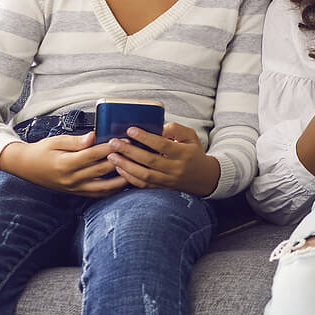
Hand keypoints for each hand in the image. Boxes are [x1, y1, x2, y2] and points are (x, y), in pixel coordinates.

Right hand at [0, 132, 125, 196]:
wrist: (26, 167)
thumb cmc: (42, 151)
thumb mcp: (55, 141)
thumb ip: (75, 140)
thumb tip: (93, 136)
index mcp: (65, 164)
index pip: (92, 155)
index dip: (109, 148)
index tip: (123, 140)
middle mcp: (71, 179)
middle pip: (101, 170)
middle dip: (120, 160)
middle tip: (135, 152)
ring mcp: (74, 188)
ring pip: (103, 187)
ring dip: (121, 179)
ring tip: (136, 169)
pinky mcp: (77, 193)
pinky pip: (98, 194)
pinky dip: (112, 190)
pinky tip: (125, 182)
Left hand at [106, 122, 220, 196]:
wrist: (203, 177)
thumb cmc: (193, 153)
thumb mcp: (191, 137)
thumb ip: (175, 129)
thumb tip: (158, 127)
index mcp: (184, 154)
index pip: (162, 145)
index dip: (146, 138)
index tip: (131, 130)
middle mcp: (176, 169)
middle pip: (150, 160)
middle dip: (129, 151)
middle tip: (114, 143)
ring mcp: (168, 180)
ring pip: (144, 175)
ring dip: (125, 165)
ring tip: (112, 156)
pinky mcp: (161, 188)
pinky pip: (143, 184)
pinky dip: (129, 177)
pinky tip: (119, 168)